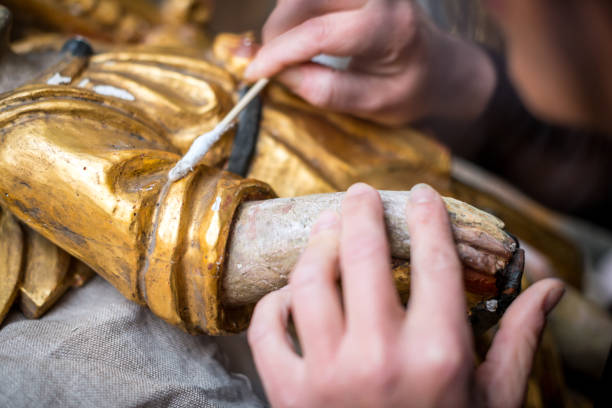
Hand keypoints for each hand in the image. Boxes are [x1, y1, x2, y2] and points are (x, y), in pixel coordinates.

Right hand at [245, 0, 495, 124]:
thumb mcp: (374, 104)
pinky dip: (295, 15)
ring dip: (283, 24)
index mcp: (389, 27)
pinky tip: (299, 39)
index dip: (277, 54)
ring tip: (289, 57)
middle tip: (270, 69)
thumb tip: (276, 73)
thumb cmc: (413, 89)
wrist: (442, 66)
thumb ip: (326, 90)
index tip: (251, 75)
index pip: (318, 33)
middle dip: (276, 36)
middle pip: (301, 1)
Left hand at [248, 183, 564, 406]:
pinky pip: (266, 330)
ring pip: (308, 282)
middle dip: (362, 210)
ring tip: (326, 229)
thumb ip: (519, 338)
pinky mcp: (288, 395)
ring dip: (317, 246)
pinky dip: (273, 303)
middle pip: (363, 254)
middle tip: (360, 193)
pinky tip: (291, 294)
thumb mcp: (496, 399)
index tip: (421, 194)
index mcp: (439, 354)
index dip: (428, 217)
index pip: (433, 260)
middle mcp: (380, 357)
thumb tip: (551, 289)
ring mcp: (328, 376)